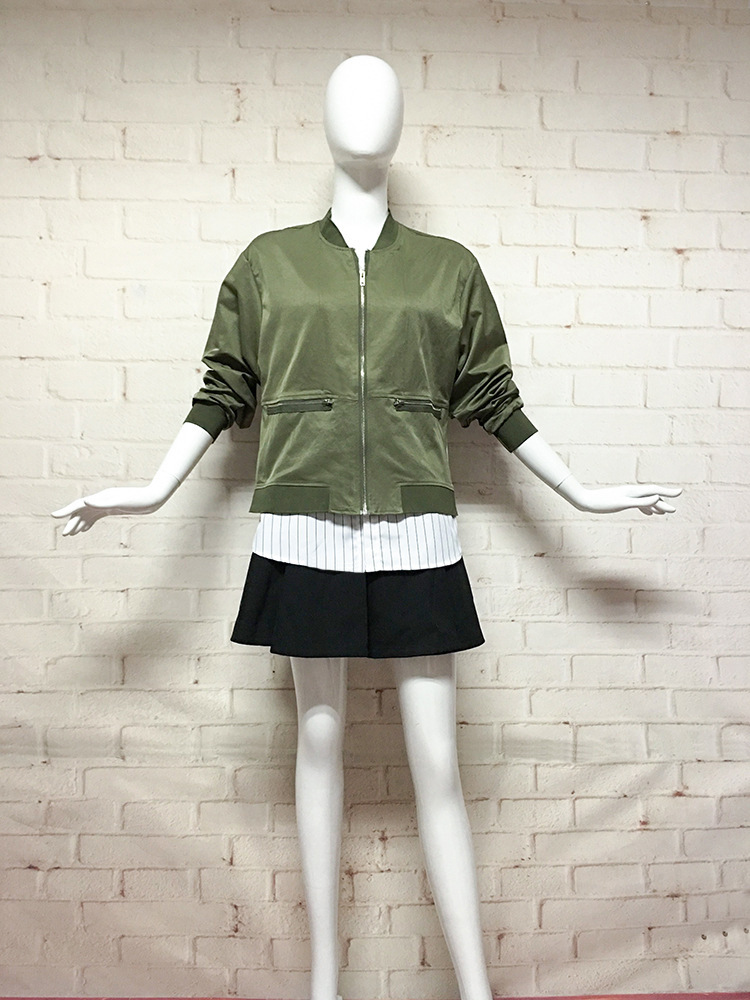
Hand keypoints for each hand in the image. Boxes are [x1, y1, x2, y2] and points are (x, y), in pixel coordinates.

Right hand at [51, 482, 173, 535]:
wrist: (153, 499)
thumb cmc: (138, 500)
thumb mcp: (121, 502)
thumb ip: (103, 503)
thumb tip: (86, 502)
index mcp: (100, 498)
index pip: (78, 504)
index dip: (65, 511)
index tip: (53, 516)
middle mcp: (101, 500)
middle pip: (81, 511)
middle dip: (72, 522)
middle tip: (65, 535)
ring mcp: (107, 504)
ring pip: (88, 514)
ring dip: (79, 523)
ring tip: (71, 534)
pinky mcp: (113, 509)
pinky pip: (96, 516)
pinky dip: (89, 522)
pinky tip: (85, 529)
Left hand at [558, 480, 682, 515]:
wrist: (586, 502)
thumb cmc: (603, 503)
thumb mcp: (623, 503)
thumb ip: (641, 502)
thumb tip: (657, 498)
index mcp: (634, 491)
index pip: (655, 490)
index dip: (668, 492)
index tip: (680, 492)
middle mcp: (632, 492)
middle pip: (652, 496)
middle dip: (664, 502)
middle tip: (675, 510)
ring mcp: (627, 496)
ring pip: (645, 500)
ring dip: (656, 505)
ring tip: (665, 512)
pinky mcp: (621, 501)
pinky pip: (638, 504)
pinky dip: (646, 507)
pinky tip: (649, 513)